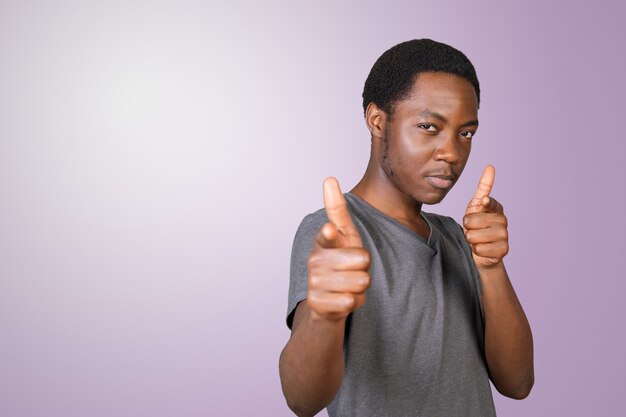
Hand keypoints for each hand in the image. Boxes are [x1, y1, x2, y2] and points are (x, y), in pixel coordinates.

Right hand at [307, 177, 370, 320]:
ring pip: (360, 282)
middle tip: (353, 269)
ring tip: (348, 284)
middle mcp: (314, 261)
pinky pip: (353, 301)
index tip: (330, 230)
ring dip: (360, 286)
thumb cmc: (340, 260)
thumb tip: (329, 178)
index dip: (330, 235)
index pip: (327, 236)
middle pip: (363, 261)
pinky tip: (343, 299)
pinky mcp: (318, 304)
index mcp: (322, 242)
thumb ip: (337, 209)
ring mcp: (314, 283)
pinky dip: (355, 302)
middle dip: (365, 268)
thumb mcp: (344, 235)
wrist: (327, 300)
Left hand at [463, 165, 508, 268]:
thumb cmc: (476, 226)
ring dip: (470, 239)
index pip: (491, 204)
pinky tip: (481, 249)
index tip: (484, 201)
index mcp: (496, 208)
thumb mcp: (476, 206)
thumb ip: (483, 188)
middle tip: (472, 229)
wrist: (481, 250)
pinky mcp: (503, 250)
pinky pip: (480, 249)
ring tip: (476, 239)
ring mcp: (504, 236)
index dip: (486, 203)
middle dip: (467, 226)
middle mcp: (503, 221)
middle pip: (474, 221)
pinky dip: (476, 250)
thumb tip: (490, 166)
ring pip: (475, 236)